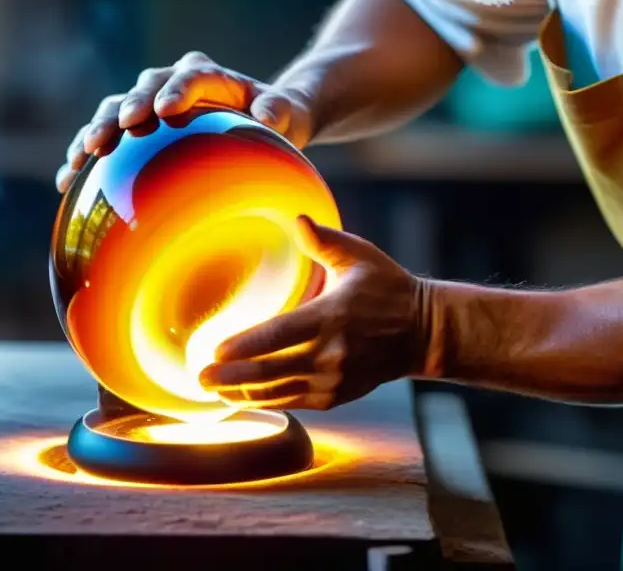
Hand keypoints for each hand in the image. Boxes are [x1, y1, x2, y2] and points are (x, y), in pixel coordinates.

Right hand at [55, 51, 315, 192]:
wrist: (258, 120)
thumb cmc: (278, 118)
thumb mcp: (289, 113)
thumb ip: (280, 109)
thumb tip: (270, 116)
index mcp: (209, 75)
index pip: (190, 76)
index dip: (175, 89)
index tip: (163, 110)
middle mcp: (173, 82)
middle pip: (145, 88)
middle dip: (127, 107)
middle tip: (117, 128)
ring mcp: (149, 102)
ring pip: (116, 109)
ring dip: (96, 130)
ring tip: (80, 156)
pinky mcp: (134, 126)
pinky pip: (105, 137)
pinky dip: (84, 155)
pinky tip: (65, 181)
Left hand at [198, 216, 427, 410]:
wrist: (424, 332)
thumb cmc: (387, 288)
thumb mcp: (359, 256)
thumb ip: (323, 240)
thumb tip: (297, 219)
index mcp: (330, 316)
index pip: (277, 335)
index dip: (243, 346)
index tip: (213, 351)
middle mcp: (330, 354)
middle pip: (269, 372)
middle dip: (230, 377)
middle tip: (199, 377)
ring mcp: (333, 380)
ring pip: (277, 393)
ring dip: (241, 394)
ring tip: (212, 390)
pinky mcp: (337, 396)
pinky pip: (293, 403)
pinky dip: (264, 403)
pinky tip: (241, 399)